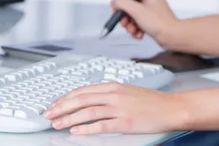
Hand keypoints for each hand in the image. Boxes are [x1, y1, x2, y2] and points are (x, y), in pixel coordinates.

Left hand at [43, 83, 187, 134]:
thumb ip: (109, 94)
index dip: (65, 97)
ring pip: (88, 111)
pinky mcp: (125, 122)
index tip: (54, 105)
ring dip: (69, 118)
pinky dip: (86, 128)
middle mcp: (115, 95)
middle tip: (48, 115)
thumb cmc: (150, 101)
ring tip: (56, 125)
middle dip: (62, 107)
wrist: (170, 107)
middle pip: (82, 99)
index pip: (83, 90)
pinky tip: (75, 132)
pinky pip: (101, 125)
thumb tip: (90, 100)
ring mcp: (120, 108)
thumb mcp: (128, 92)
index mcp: (114, 86)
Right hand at [111, 0, 176, 47]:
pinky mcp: (151, 19)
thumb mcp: (137, 11)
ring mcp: (151, 9)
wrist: (171, 36)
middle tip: (126, 24)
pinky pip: (138, 22)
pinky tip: (139, 34)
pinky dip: (136, 29)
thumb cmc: (159, 23)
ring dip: (131, 25)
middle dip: (126, 18)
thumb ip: (123, 4)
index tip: (117, 13)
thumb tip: (115, 1)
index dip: (121, 4)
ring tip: (134, 31)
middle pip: (129, 6)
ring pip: (133, 16)